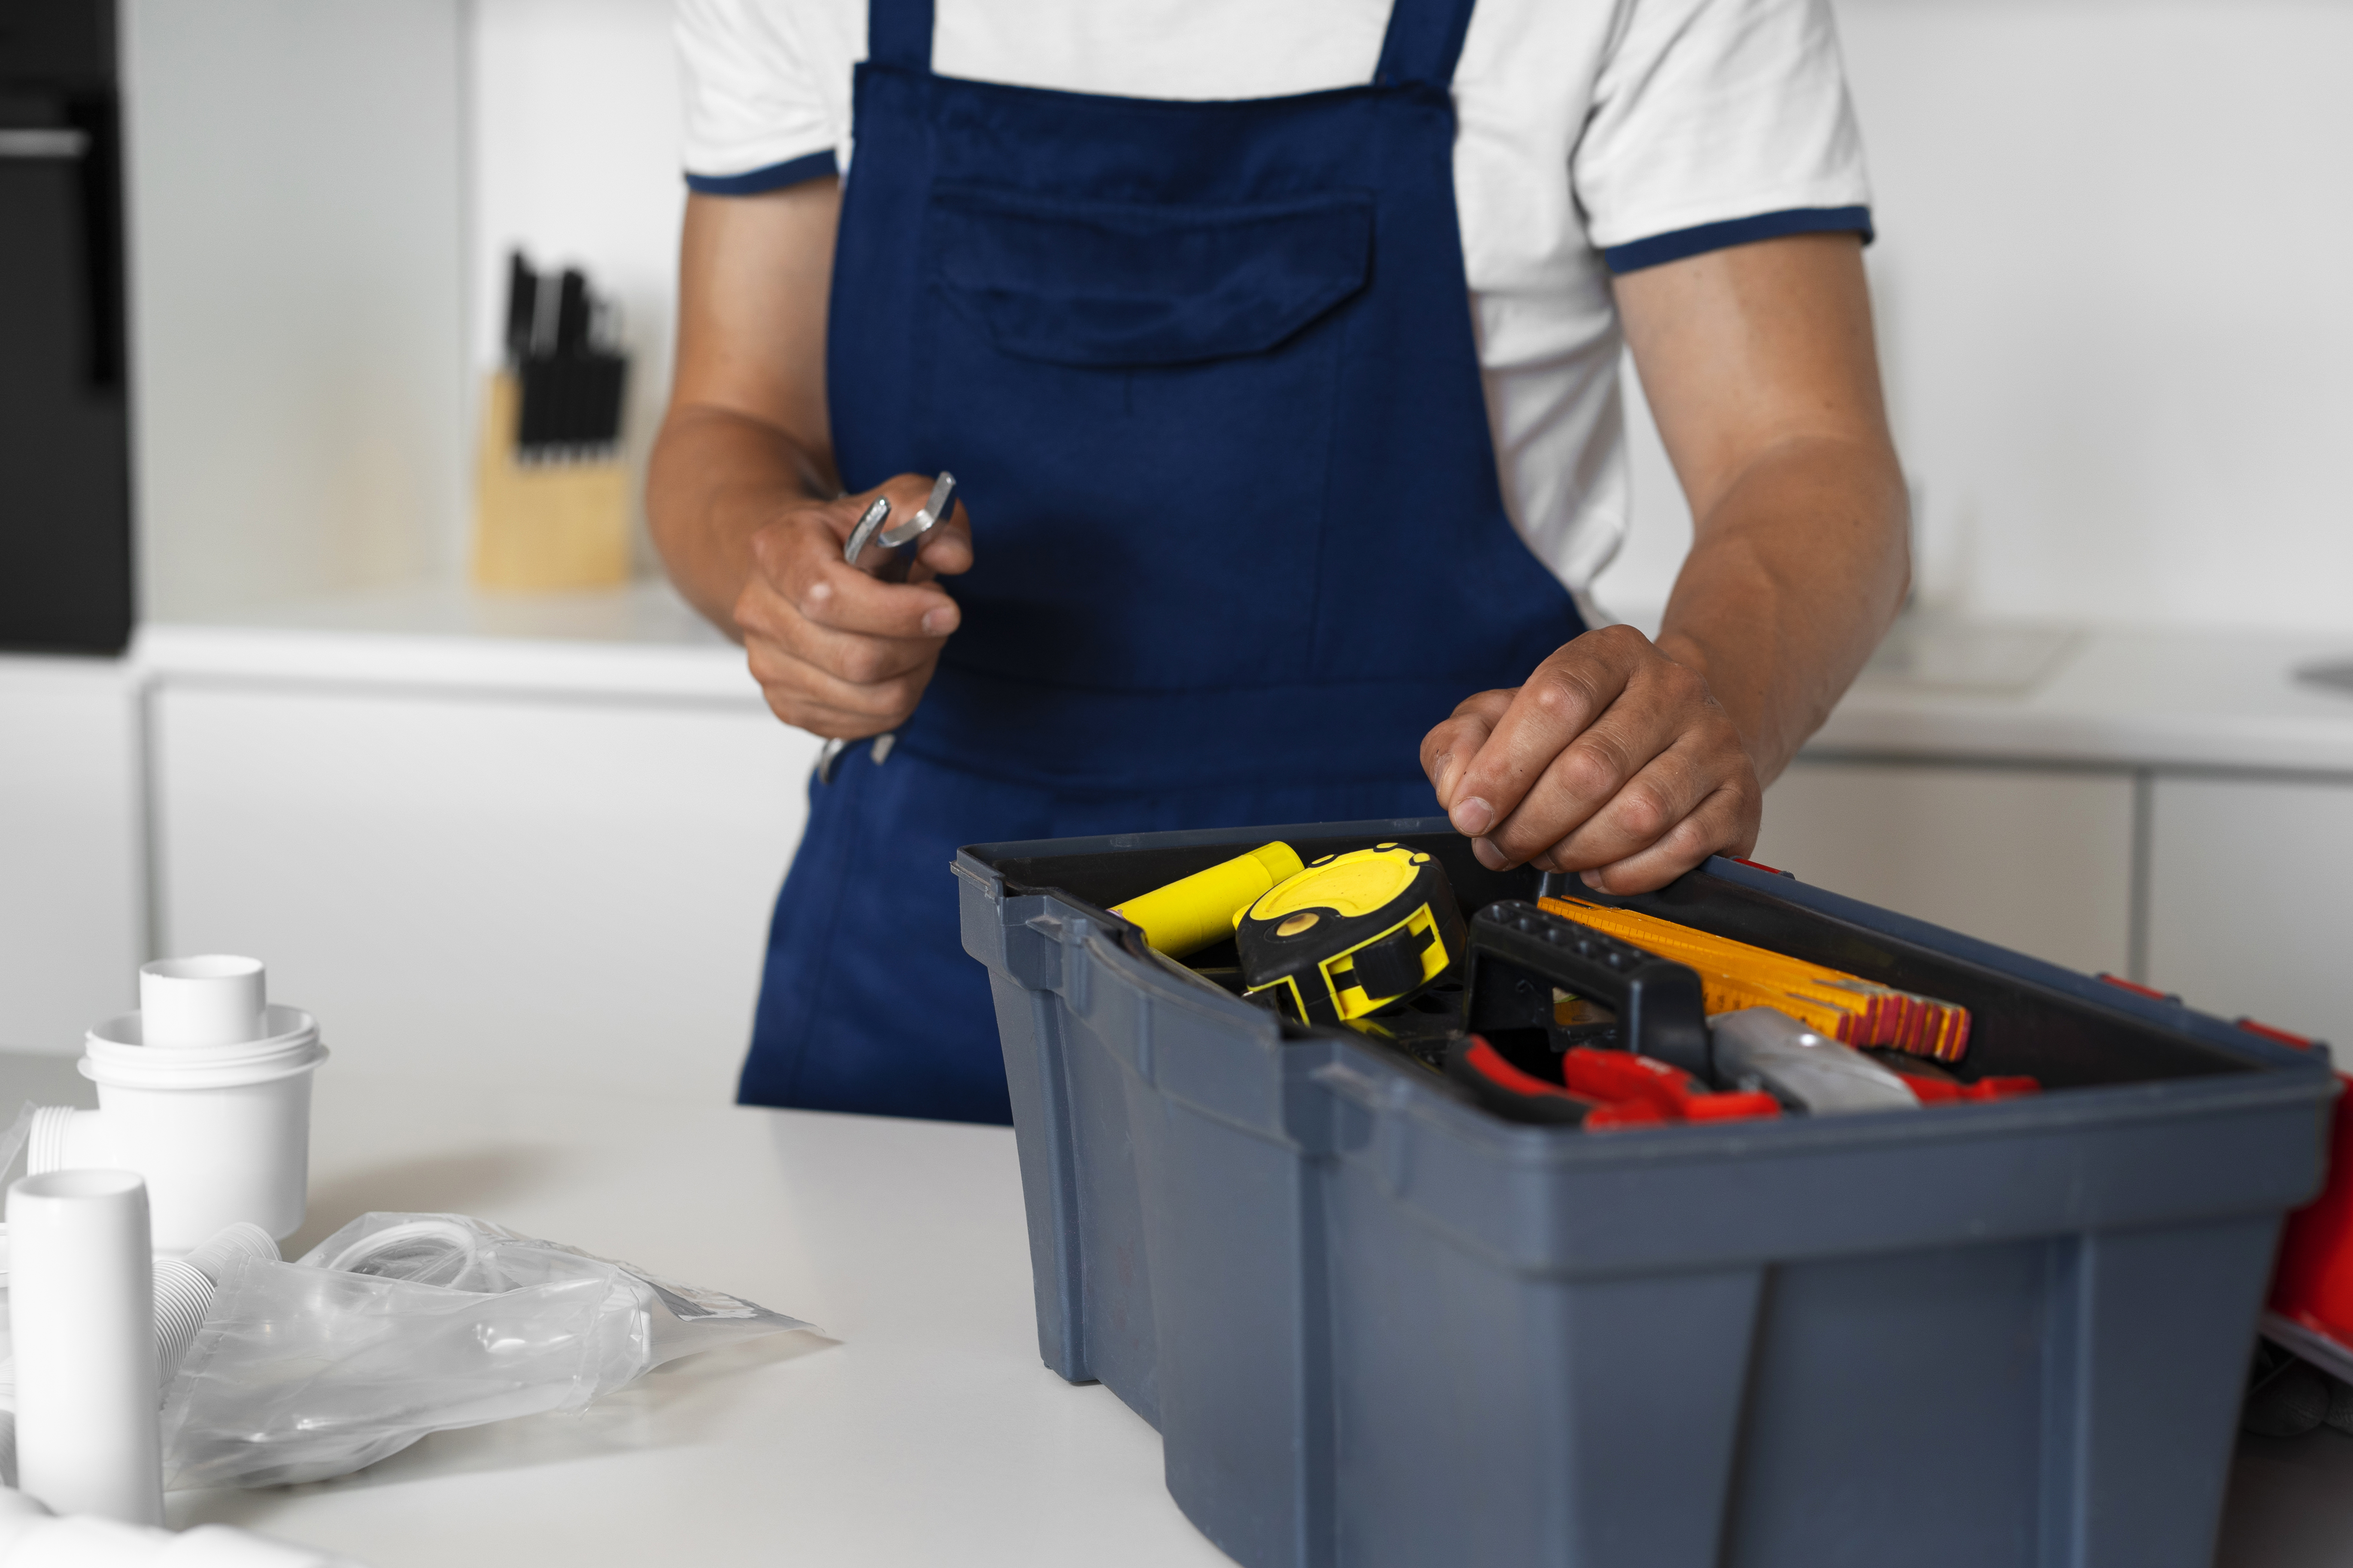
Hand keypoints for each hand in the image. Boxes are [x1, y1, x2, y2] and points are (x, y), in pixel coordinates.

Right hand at [733, 474, 972, 739]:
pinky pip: (862, 724)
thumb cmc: (846, 536)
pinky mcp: (787, 705)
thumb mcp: (892, 501)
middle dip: (919, 645)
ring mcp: (768, 665)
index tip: (946, 609)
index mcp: (776, 551)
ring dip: (916, 673)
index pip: (831, 598)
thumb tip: (953, 555)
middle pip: (856, 660)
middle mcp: (760, 612)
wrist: (794, 565)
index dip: (898, 614)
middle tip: (936, 618)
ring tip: (919, 639)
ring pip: (868, 699)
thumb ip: (929, 513)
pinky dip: (899, 700)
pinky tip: (899, 664)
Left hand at [1420, 625, 1761, 893]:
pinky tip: (1601, 869)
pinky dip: (1626, 875)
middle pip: (1590, 768)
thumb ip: (1463, 740)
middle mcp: (1673, 689)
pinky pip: (1678, 852)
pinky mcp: (1740, 800)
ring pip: (1636, 816)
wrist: (1679, 736)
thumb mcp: (1510, 715)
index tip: (1470, 813)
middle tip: (1502, 846)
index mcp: (1612, 653)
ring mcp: (1714, 743)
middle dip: (1530, 824)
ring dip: (1575, 852)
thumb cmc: (1584, 730)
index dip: (1504, 766)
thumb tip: (1458, 790)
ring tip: (1549, 854)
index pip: (1557, 699)